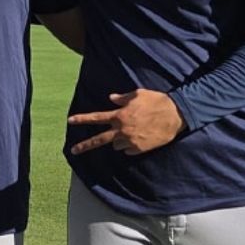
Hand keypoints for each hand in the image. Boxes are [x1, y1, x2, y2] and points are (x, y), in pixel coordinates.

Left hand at [67, 89, 184, 155]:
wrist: (175, 116)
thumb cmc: (156, 101)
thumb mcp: (138, 95)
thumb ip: (122, 98)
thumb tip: (112, 98)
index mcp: (120, 115)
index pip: (96, 118)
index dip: (82, 119)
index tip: (70, 121)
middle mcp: (122, 130)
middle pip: (99, 140)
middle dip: (84, 145)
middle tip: (74, 150)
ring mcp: (130, 141)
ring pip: (116, 145)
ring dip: (119, 139)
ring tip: (134, 130)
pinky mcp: (139, 149)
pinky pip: (129, 149)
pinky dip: (131, 145)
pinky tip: (141, 136)